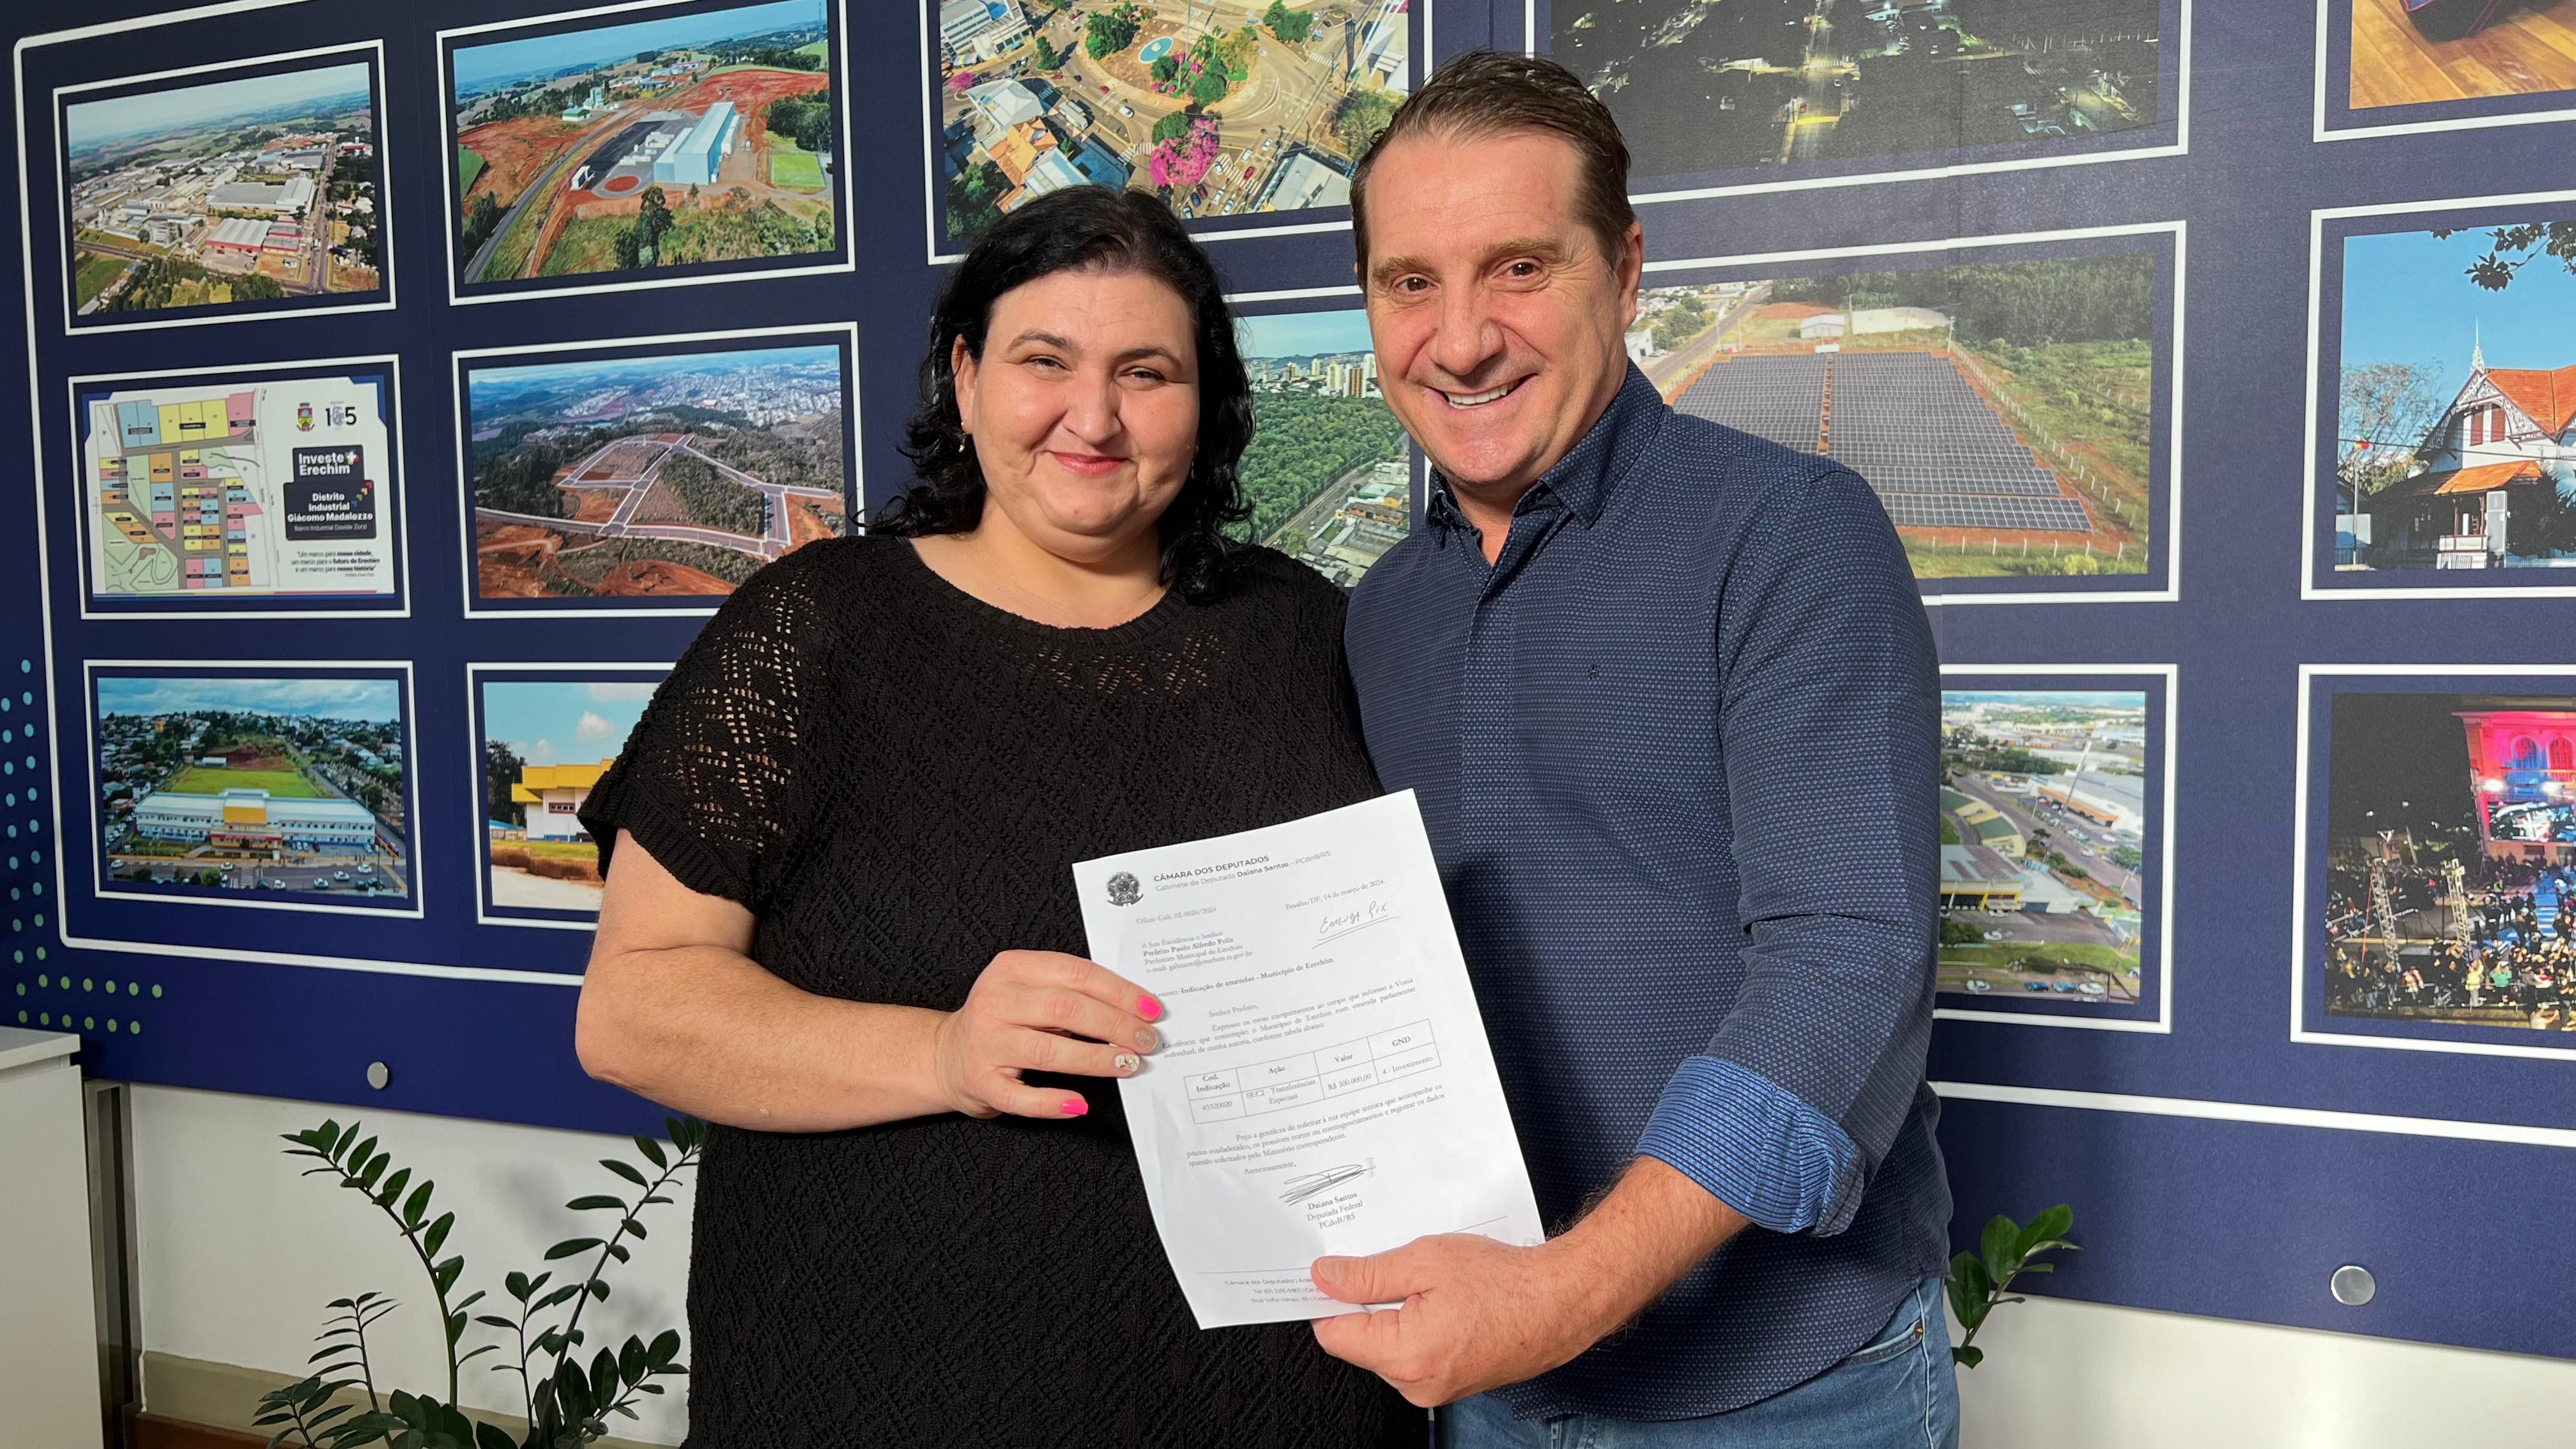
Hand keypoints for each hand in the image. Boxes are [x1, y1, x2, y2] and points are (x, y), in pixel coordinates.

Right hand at [931, 950, 1162, 1119]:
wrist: (945, 1054)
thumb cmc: (1003, 1020)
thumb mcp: (1028, 990)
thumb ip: (1071, 991)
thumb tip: (1134, 1009)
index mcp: (1012, 969)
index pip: (1076, 974)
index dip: (1119, 992)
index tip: (1150, 1010)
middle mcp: (995, 1001)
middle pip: (1067, 1009)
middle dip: (1115, 1026)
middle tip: (1146, 1041)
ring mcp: (985, 1042)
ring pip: (1049, 1051)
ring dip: (1096, 1060)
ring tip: (1128, 1064)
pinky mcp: (980, 1081)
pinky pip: (1021, 1097)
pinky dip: (1053, 1102)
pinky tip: (1079, 1104)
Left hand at [1307, 1234, 1617, 1406]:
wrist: (1561, 1302)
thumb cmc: (1505, 1282)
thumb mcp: (1425, 1260)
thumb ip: (1367, 1275)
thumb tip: (1325, 1278)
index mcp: (1404, 1355)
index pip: (1334, 1334)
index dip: (1328, 1298)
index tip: (1329, 1274)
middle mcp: (1417, 1384)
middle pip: (1361, 1343)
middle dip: (1369, 1304)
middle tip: (1397, 1268)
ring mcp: (1437, 1389)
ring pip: (1389, 1349)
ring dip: (1398, 1315)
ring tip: (1433, 1285)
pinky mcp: (1453, 1384)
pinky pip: (1417, 1355)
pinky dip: (1421, 1327)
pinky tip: (1447, 1303)